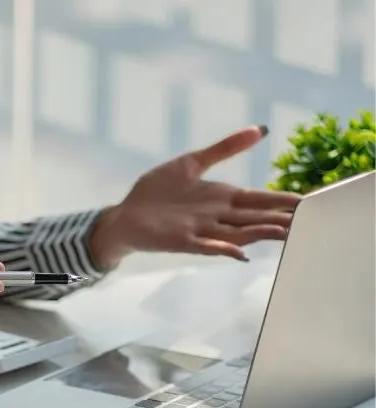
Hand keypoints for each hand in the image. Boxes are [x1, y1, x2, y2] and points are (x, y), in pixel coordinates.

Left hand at [89, 125, 302, 267]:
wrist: (126, 214)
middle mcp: (217, 216)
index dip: (281, 200)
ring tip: (284, 232)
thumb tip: (259, 129)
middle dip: (279, 218)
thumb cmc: (157, 191)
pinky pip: (207, 247)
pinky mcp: (182, 241)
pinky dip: (223, 249)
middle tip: (307, 220)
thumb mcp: (192, 163)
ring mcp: (201, 230)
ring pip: (238, 233)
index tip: (307, 201)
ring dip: (260, 233)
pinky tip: (240, 252)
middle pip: (254, 218)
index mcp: (221, 197)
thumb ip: (225, 148)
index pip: (258, 199)